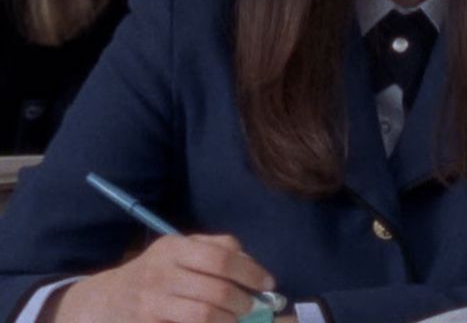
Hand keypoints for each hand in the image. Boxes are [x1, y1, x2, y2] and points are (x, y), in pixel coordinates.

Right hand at [41, 234, 275, 322]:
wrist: (101, 303)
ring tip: (235, 319)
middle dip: (243, 300)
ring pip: (205, 314)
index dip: (250, 271)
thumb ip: (213, 249)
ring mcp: (152, 303)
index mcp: (174, 248)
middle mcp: (162, 272)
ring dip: (229, 320)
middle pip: (217, 288)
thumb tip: (251, 264)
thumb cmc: (151, 274)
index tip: (268, 283)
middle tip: (251, 306)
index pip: (222, 256)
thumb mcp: (177, 251)